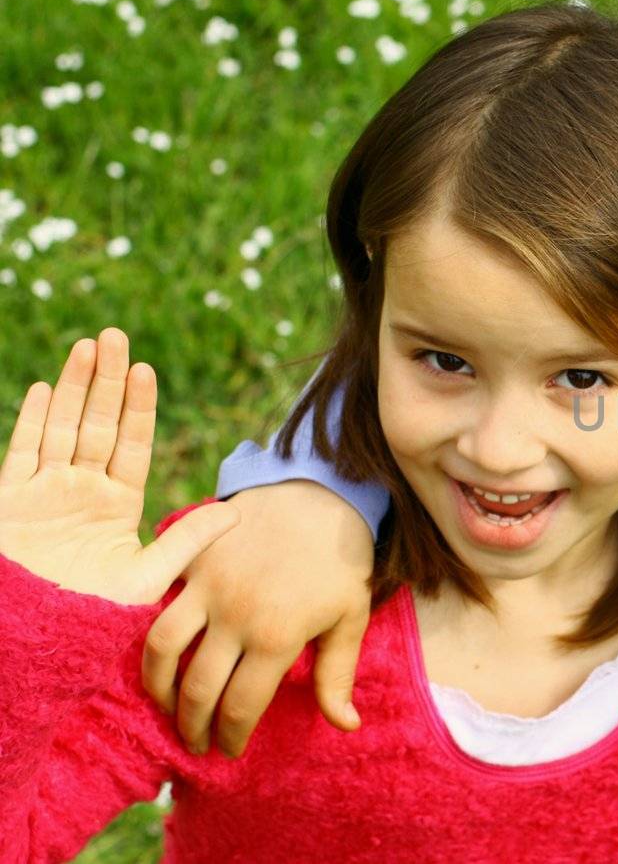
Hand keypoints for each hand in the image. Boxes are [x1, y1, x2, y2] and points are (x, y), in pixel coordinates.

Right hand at [0, 329, 237, 604]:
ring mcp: (43, 493)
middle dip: (106, 381)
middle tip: (117, 335)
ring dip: (74, 387)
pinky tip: (47, 388)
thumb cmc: (94, 616)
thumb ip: (186, 542)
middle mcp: (81, 492)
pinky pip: (21, 452)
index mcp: (117, 506)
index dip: (138, 407)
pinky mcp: (9, 502)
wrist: (39, 641)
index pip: (131, 444)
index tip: (147, 369)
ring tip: (89, 346)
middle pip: (97, 424)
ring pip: (61, 428)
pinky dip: (34, 420)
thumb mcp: (147, 577)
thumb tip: (236, 513)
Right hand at [142, 479, 374, 756]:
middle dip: (193, 727)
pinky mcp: (191, 564)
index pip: (239, 707)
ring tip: (169, 707)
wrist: (318, 495)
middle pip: (197, 690)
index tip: (230, 751)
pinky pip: (156, 608)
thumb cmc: (341, 563)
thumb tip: (346, 726)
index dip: (231, 737)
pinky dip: (150, 639)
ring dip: (159, 688)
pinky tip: (158, 660)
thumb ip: (338, 675)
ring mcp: (207, 588)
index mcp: (277, 637)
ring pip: (162, 651)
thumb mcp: (350, 617)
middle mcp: (235, 617)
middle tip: (196, 743)